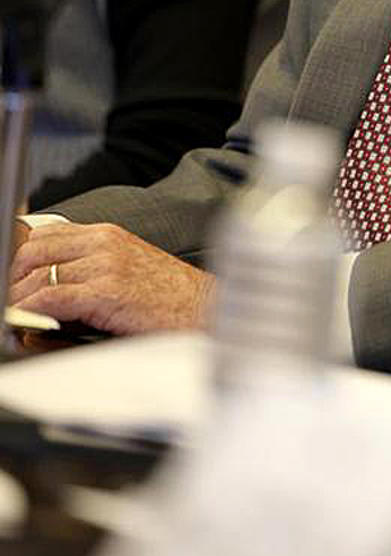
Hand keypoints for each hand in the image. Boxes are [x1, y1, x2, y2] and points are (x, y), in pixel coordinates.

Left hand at [9, 222, 213, 336]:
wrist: (205, 310)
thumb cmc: (172, 296)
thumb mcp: (131, 267)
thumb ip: (94, 266)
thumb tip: (55, 283)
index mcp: (108, 234)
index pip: (47, 234)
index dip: (22, 257)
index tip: (15, 277)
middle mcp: (104, 243)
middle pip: (36, 251)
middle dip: (15, 276)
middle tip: (11, 298)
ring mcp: (106, 266)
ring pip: (40, 276)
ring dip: (20, 298)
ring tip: (15, 313)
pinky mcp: (107, 293)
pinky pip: (54, 297)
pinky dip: (33, 310)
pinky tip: (29, 321)